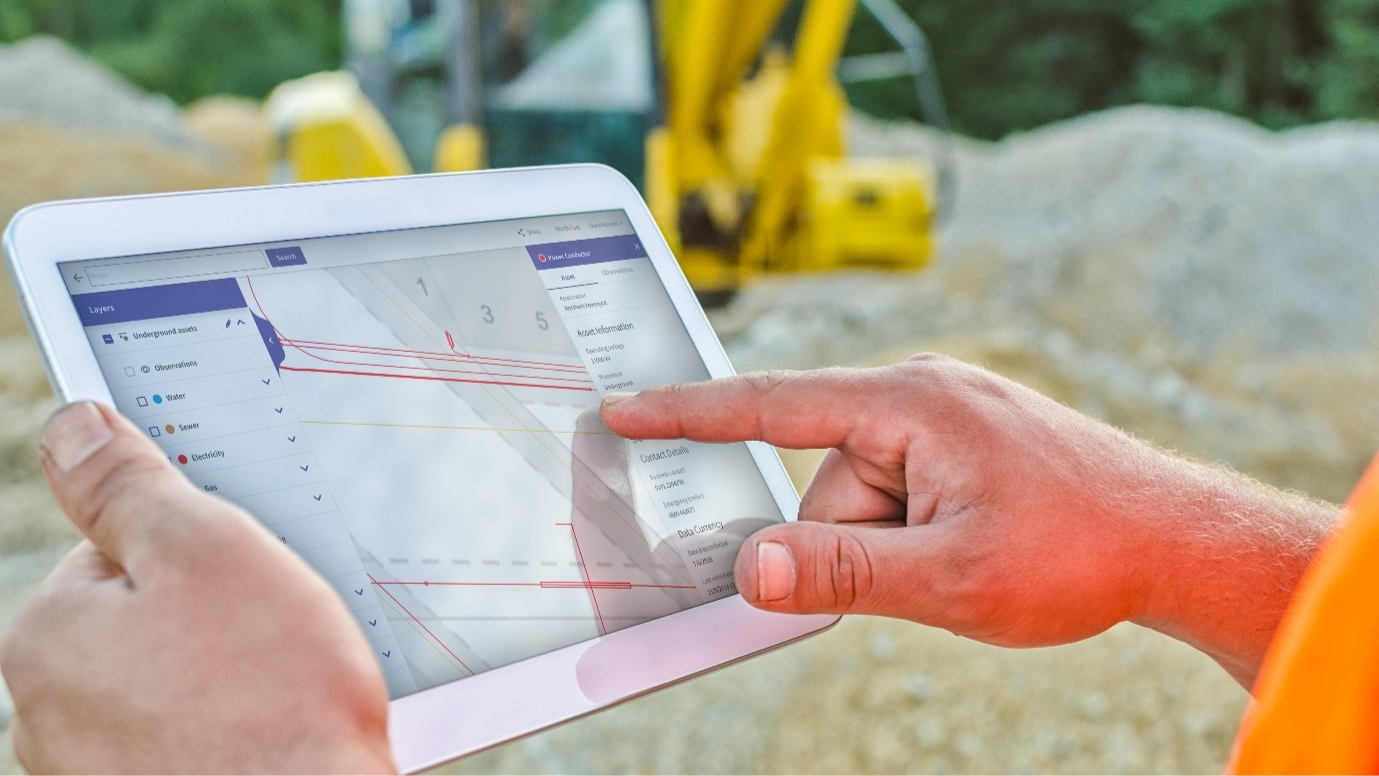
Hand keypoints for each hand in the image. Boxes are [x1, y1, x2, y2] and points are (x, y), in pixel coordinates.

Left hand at [0, 403, 394, 773]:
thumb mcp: (208, 552)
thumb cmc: (273, 697)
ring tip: (282, 690)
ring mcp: (93, 770)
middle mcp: (45, 714)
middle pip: (142, 620)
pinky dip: (230, 728)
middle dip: (209, 617)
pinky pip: (189, 737)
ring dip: (224, 675)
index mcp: (46, 636)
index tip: (245, 572)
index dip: (196, 548)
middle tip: (274, 635)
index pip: (115, 548)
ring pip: (170, 682)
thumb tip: (72, 427)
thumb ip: (130, 485)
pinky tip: (275, 731)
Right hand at [601, 354, 1335, 685]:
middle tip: (929, 572)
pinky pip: (900, 492)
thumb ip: (839, 571)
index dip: (690, 414)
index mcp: (909, 402)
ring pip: (865, 498)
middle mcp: (922, 394)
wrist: (1178, 539)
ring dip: (894, 545)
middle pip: (827, 483)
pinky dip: (915, 533)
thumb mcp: (949, 576)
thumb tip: (747, 568)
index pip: (773, 403)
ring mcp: (946, 416)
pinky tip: (976, 545)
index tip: (624, 408)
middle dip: (858, 542)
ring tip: (971, 559)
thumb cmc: (1078, 548)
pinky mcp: (964, 442)